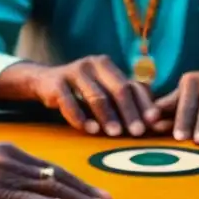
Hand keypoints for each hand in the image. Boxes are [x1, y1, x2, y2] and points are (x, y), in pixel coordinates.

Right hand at [0, 142, 111, 198]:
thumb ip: (11, 172)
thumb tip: (34, 188)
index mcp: (12, 152)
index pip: (52, 168)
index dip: (77, 182)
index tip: (97, 192)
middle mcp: (12, 160)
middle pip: (56, 177)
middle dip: (85, 190)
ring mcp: (2, 175)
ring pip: (46, 188)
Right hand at [33, 55, 159, 136]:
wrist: (44, 82)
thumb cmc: (82, 91)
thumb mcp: (103, 90)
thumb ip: (124, 101)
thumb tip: (153, 122)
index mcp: (108, 65)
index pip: (132, 85)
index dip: (144, 104)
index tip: (153, 122)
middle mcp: (94, 64)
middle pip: (118, 89)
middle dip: (130, 112)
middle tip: (138, 132)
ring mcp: (74, 71)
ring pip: (97, 96)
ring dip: (108, 117)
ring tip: (115, 134)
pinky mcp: (57, 83)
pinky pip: (70, 102)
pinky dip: (81, 118)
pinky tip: (90, 130)